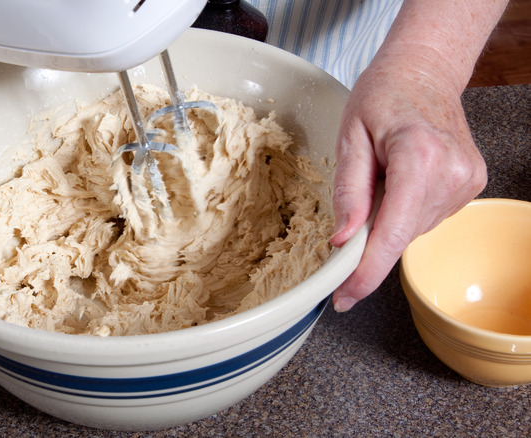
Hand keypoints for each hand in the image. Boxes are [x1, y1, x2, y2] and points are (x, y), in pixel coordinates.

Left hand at [328, 59, 486, 311]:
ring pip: (412, 229)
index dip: (366, 273)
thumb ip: (349, 190)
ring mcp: (467, 182)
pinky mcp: (471, 185)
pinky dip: (405, 210)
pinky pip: (425, 217)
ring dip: (388, 219)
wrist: (424, 70)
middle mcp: (451, 173)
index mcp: (419, 157)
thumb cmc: (382, 95)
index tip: (344, 297)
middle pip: (400, 235)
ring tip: (383, 176)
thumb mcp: (350, 137)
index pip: (391, 233)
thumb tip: (344, 240)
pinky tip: (401, 180)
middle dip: (370, 238)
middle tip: (352, 209)